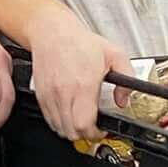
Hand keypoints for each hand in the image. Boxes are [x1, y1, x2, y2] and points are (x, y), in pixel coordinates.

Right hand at [28, 21, 129, 140]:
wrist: (52, 32)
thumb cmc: (79, 42)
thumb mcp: (115, 54)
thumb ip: (127, 79)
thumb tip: (123, 99)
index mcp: (83, 85)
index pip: (84, 124)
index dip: (95, 133)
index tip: (102, 130)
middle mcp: (63, 92)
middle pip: (71, 132)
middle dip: (85, 135)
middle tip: (93, 128)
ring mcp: (49, 95)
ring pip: (58, 128)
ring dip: (71, 130)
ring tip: (81, 121)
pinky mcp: (40, 95)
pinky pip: (49, 119)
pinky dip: (59, 122)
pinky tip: (69, 113)